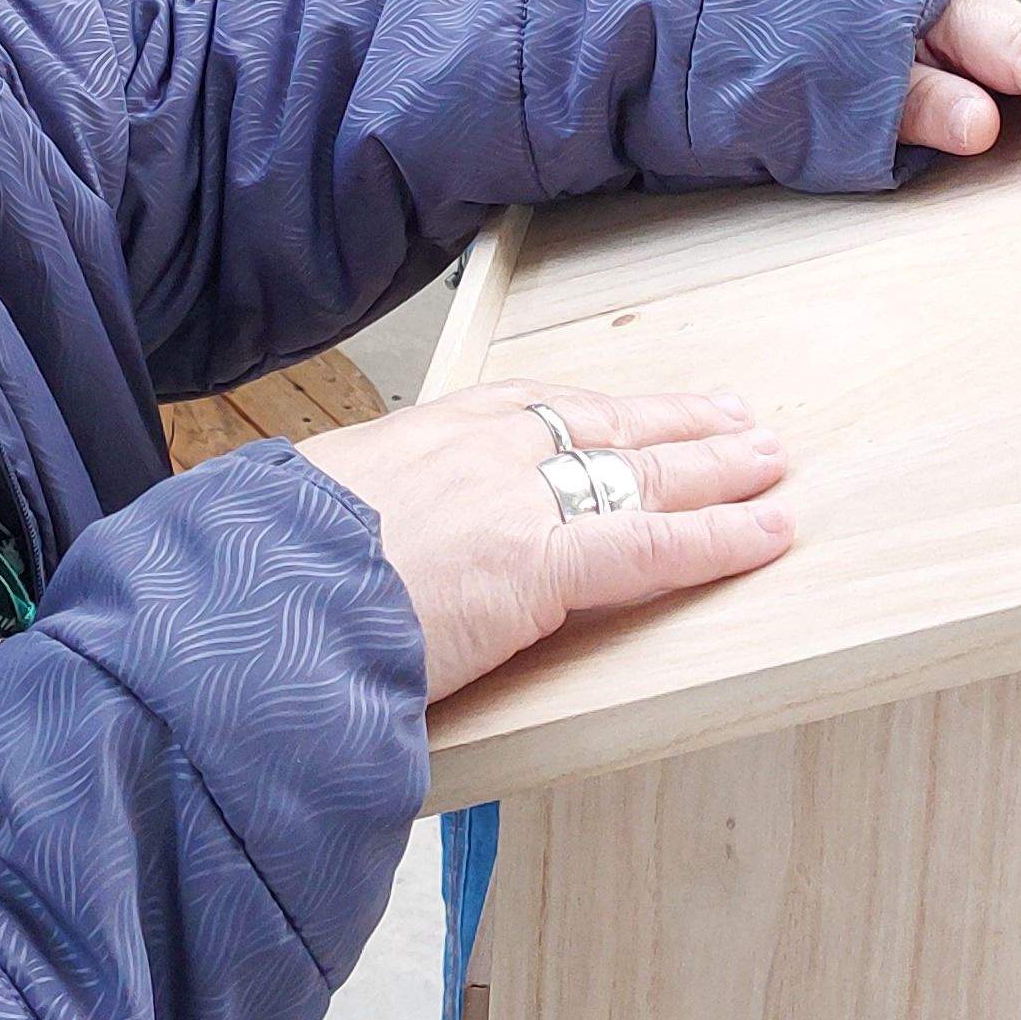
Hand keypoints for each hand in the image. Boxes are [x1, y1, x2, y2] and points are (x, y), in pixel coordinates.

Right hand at [297, 385, 793, 699]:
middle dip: (670, 424)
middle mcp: (474, 451)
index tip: (626, 409)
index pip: (524, 409)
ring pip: (640, 471)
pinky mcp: (543, 563)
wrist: (251, 610)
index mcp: (413, 438)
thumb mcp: (299, 522)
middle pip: (596, 425)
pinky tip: (766, 531)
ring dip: (715, 466)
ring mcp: (513, 500)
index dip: (589, 411)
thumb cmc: (260, 581)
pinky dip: (718, 537)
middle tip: (730, 416)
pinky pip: (652, 542)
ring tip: (769, 461)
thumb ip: (348, 528)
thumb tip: (342, 553)